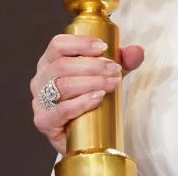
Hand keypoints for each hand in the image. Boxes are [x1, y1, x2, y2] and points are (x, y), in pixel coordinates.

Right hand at [30, 34, 144, 153]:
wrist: (82, 135)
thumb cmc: (88, 98)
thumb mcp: (106, 75)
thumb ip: (122, 62)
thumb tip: (137, 51)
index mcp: (50, 61)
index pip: (58, 44)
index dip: (80, 43)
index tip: (103, 47)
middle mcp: (40, 78)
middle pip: (62, 65)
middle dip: (93, 65)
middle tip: (115, 69)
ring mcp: (40, 100)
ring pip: (63, 85)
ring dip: (91, 82)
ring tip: (112, 84)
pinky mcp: (44, 121)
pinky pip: (61, 110)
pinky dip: (81, 102)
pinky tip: (97, 98)